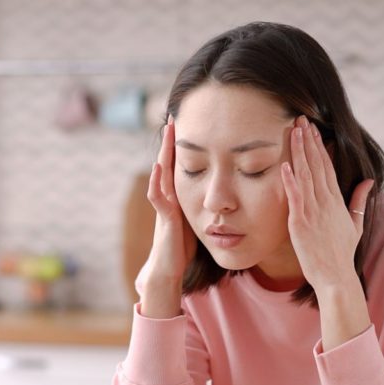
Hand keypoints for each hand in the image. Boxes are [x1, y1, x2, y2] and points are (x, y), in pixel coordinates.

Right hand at [139, 116, 196, 317]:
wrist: (169, 269)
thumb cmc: (184, 247)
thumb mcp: (198, 219)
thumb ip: (206, 204)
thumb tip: (227, 194)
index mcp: (179, 195)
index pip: (182, 164)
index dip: (185, 144)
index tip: (189, 122)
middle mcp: (170, 196)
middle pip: (170, 162)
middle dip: (172, 140)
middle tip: (174, 116)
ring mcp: (165, 206)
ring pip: (162, 173)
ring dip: (164, 151)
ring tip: (168, 131)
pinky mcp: (164, 218)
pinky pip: (157, 196)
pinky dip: (156, 181)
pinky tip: (158, 166)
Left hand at [280, 117, 373, 294]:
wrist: (336, 277)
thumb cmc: (342, 254)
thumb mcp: (356, 224)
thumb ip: (359, 201)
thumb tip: (368, 181)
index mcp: (337, 202)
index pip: (327, 168)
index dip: (320, 147)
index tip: (313, 130)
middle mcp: (326, 203)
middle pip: (316, 165)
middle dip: (308, 142)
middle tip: (301, 119)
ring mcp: (313, 212)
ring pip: (305, 176)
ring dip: (299, 152)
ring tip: (294, 131)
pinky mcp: (300, 224)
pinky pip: (295, 198)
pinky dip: (290, 181)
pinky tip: (285, 165)